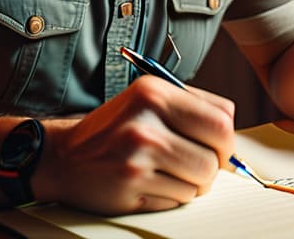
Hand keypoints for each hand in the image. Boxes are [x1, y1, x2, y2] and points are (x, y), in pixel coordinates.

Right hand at [31, 76, 235, 214]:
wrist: (63, 156)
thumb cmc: (113, 130)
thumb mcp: (147, 100)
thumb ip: (190, 108)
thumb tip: (230, 134)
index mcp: (155, 92)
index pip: (221, 119)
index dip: (226, 139)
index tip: (217, 147)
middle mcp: (146, 121)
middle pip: (215, 155)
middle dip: (214, 166)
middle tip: (199, 166)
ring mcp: (138, 155)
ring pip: (200, 182)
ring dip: (190, 184)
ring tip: (167, 173)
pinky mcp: (131, 186)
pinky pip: (178, 200)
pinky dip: (171, 196)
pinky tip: (150, 184)